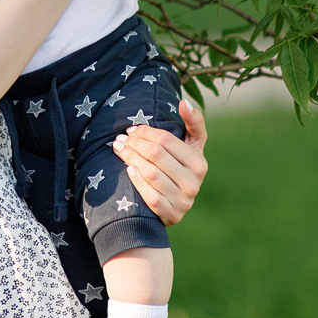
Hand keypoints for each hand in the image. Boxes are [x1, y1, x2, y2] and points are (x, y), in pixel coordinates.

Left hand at [113, 96, 207, 225]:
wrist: (175, 205)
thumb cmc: (179, 167)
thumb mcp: (190, 146)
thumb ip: (192, 123)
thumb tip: (184, 102)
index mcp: (199, 162)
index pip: (166, 140)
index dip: (145, 132)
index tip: (130, 129)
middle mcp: (195, 182)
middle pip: (156, 155)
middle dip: (134, 144)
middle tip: (119, 139)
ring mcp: (184, 201)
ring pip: (152, 174)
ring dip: (131, 159)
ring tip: (118, 149)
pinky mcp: (172, 215)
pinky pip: (151, 197)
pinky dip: (137, 182)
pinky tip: (128, 171)